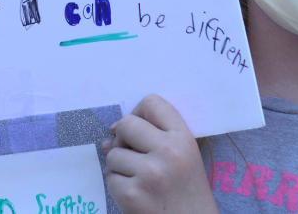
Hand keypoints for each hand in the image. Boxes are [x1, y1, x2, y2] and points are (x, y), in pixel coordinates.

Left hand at [102, 95, 218, 213]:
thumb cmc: (186, 193)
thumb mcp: (184, 157)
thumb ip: (155, 138)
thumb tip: (111, 133)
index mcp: (184, 139)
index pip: (152, 103)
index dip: (139, 113)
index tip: (138, 131)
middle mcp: (168, 152)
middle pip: (127, 124)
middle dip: (123, 140)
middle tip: (135, 157)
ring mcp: (150, 174)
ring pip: (113, 154)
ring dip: (119, 167)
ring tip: (139, 180)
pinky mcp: (132, 195)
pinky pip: (110, 178)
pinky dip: (118, 187)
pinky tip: (136, 195)